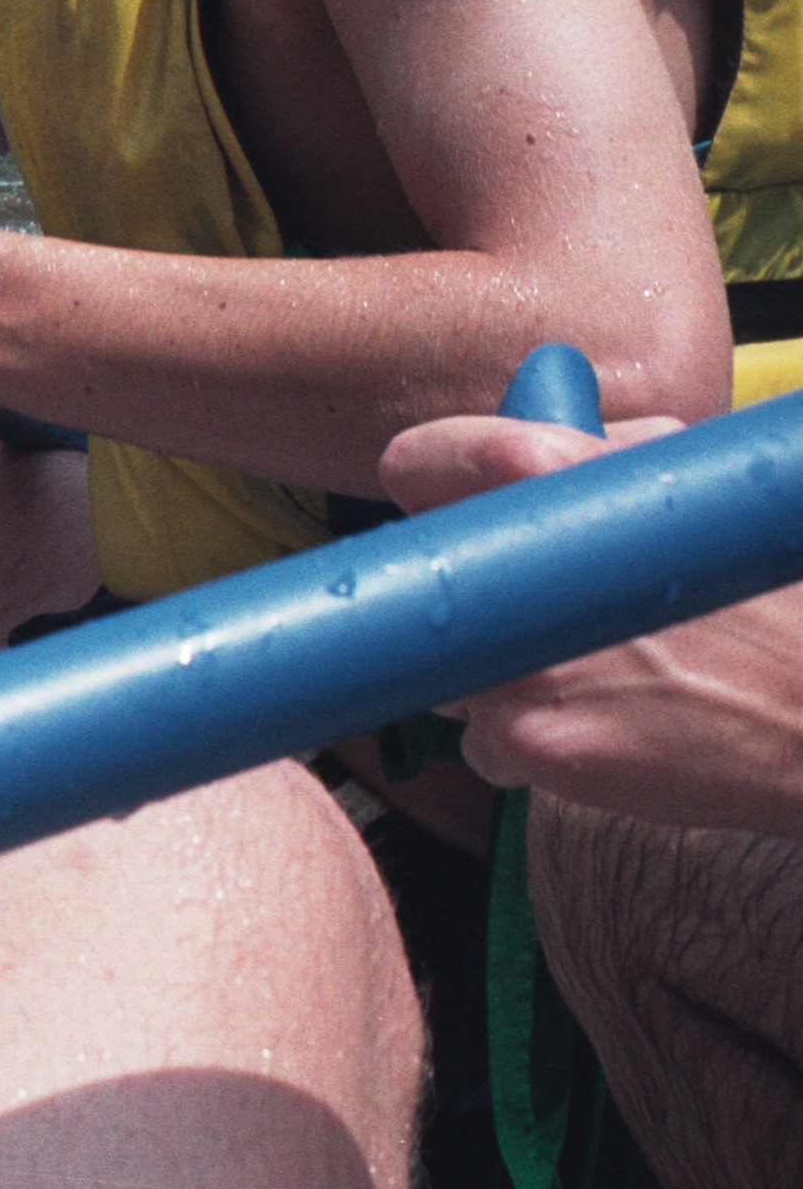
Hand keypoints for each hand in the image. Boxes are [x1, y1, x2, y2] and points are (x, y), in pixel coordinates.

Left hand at [379, 414, 802, 837]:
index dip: (430, 485)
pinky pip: (485, 742)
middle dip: (471, 595)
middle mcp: (523, 567)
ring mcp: (517, 660)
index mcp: (562, 479)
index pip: (421, 464)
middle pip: (427, 579)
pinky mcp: (528, 741)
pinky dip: (529, 744)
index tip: (440, 502)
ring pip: (450, 667)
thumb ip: (609, 460)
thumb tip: (524, 444)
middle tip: (537, 609)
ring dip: (499, 674)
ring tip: (596, 676)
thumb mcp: (706, 486)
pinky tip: (606, 732)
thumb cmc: (779, 605)